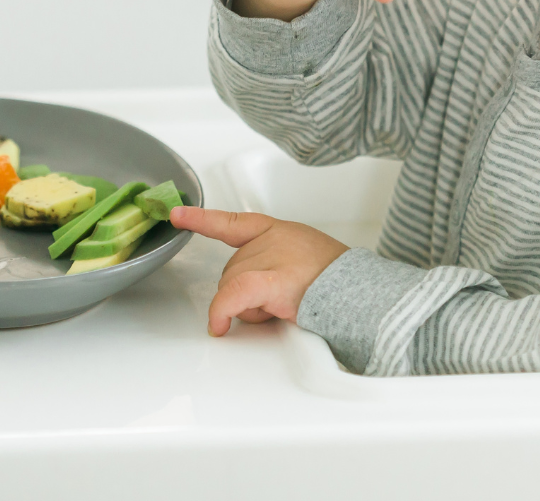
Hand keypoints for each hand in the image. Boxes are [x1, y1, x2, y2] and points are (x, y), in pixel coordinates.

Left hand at [170, 206, 349, 336]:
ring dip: (247, 307)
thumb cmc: (339, 282)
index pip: (233, 223)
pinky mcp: (274, 281)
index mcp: (280, 231)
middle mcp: (272, 239)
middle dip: (243, 293)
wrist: (363, 293)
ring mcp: (272, 258)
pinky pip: (234, 295)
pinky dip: (223, 310)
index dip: (201, 219)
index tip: (177, 214)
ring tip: (282, 309)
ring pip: (231, 287)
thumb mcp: (303, 260)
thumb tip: (245, 296)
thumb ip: (272, 265)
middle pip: (230, 270)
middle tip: (277, 302)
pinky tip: (220, 324)